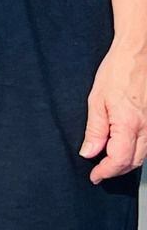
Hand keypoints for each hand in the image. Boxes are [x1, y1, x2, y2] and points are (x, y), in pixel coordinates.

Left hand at [81, 45, 146, 181]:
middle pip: (134, 161)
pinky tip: (125, 147)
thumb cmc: (117, 71)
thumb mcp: (96, 100)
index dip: (105, 172)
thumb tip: (89, 152)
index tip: (94, 176)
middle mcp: (146, 127)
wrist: (139, 53)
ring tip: (108, 161)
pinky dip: (137, 150)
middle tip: (99, 171)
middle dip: (116, 170)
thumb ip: (95, 129)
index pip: (119, 160)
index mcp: (128, 123)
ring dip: (127, 162)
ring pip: (144, 154)